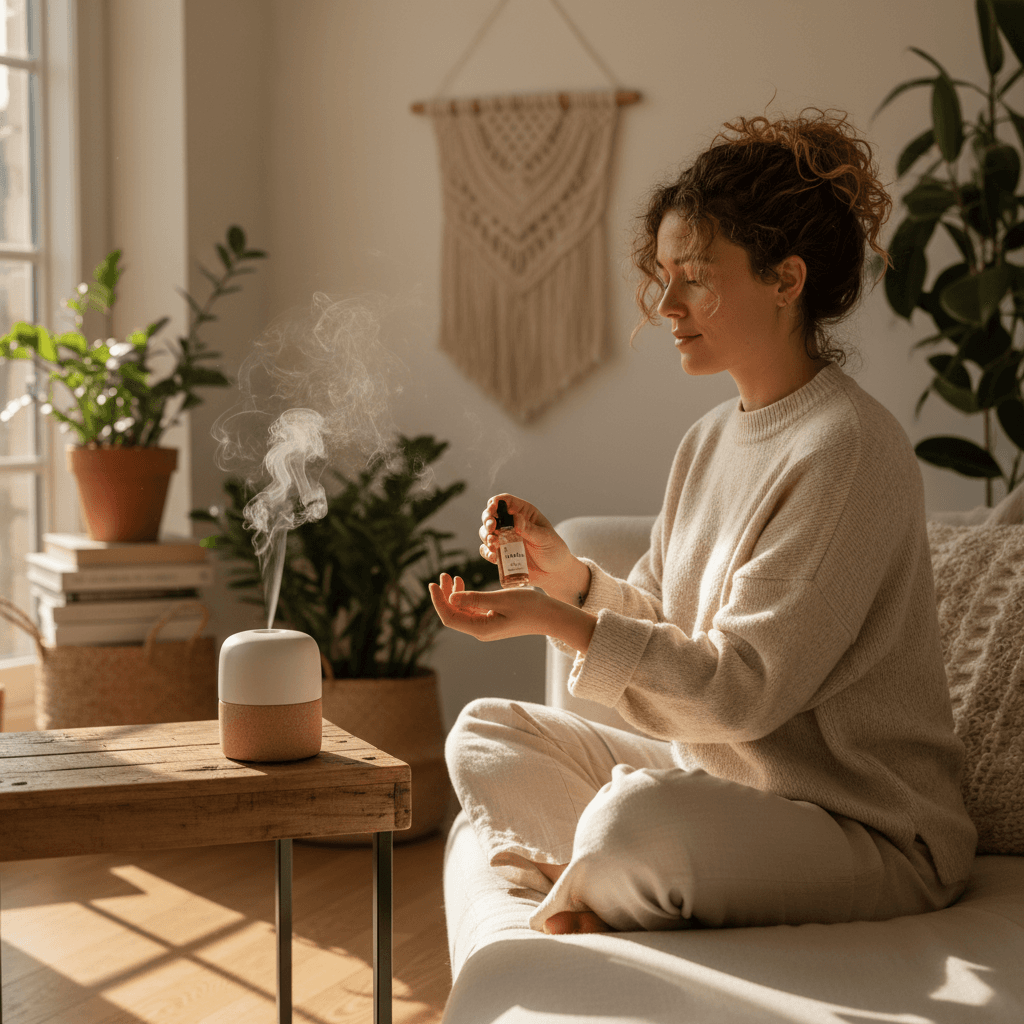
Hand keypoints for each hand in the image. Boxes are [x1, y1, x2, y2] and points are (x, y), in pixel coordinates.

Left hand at [429, 573, 596, 650]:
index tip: (432, 584)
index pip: (450, 617)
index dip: (438, 602)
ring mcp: (486, 627)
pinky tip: (463, 585)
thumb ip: (475, 598)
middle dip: (445, 595)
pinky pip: (472, 610)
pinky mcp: (492, 621)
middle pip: (453, 614)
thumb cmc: (529, 606)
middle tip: (443, 575)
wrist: (550, 616)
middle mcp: (481, 631)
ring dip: (454, 595)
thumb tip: (451, 598)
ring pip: (462, 611)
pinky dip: (465, 597)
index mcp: (481, 629)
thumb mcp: (501, 599)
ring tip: (452, 577)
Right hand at [479, 493, 589, 604]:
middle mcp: (511, 524)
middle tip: (492, 528)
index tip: (491, 508)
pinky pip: (487, 551)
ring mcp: (505, 539)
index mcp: (523, 513)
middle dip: (487, 520)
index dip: (496, 502)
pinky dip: (486, 552)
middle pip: (491, 515)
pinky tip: (493, 556)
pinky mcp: (502, 554)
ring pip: (486, 532)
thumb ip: (530, 529)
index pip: (506, 501)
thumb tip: (516, 518)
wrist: (555, 573)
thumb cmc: (554, 550)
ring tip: (493, 544)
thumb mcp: (545, 538)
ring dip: (486, 536)